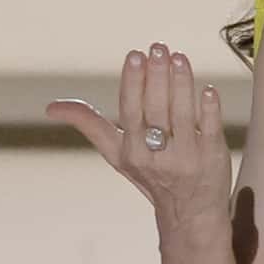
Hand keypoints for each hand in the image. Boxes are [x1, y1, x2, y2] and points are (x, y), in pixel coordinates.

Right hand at [47, 45, 233, 246]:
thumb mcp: (118, 155)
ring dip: (182, 84)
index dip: (133, 82)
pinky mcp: (213, 159)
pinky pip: (212, 130)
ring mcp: (187, 159)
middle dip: (157, 76)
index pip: (130, 111)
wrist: (190, 215)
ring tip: (179, 58)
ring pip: (184, 115)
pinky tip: (208, 89)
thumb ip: (90, 126)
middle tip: (159, 48)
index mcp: (131, 151)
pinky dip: (210, 110)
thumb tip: (50, 107)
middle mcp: (157, 157)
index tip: (135, 54)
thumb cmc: (151, 176)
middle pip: (157, 110)